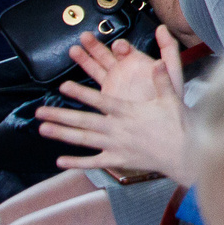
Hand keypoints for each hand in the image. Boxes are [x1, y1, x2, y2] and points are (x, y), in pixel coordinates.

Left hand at [38, 27, 190, 178]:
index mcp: (128, 111)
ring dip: (61, 134)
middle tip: (39, 112)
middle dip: (59, 116)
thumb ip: (161, 79)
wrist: (184, 154)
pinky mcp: (118, 161)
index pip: (99, 101)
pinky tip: (59, 161)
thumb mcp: (172, 98)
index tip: (62, 87)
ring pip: (83, 140)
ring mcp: (115, 146)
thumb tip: (156, 61)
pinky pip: (93, 162)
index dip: (80, 93)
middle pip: (83, 121)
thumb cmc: (179, 124)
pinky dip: (76, 162)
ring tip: (42, 130)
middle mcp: (117, 129)